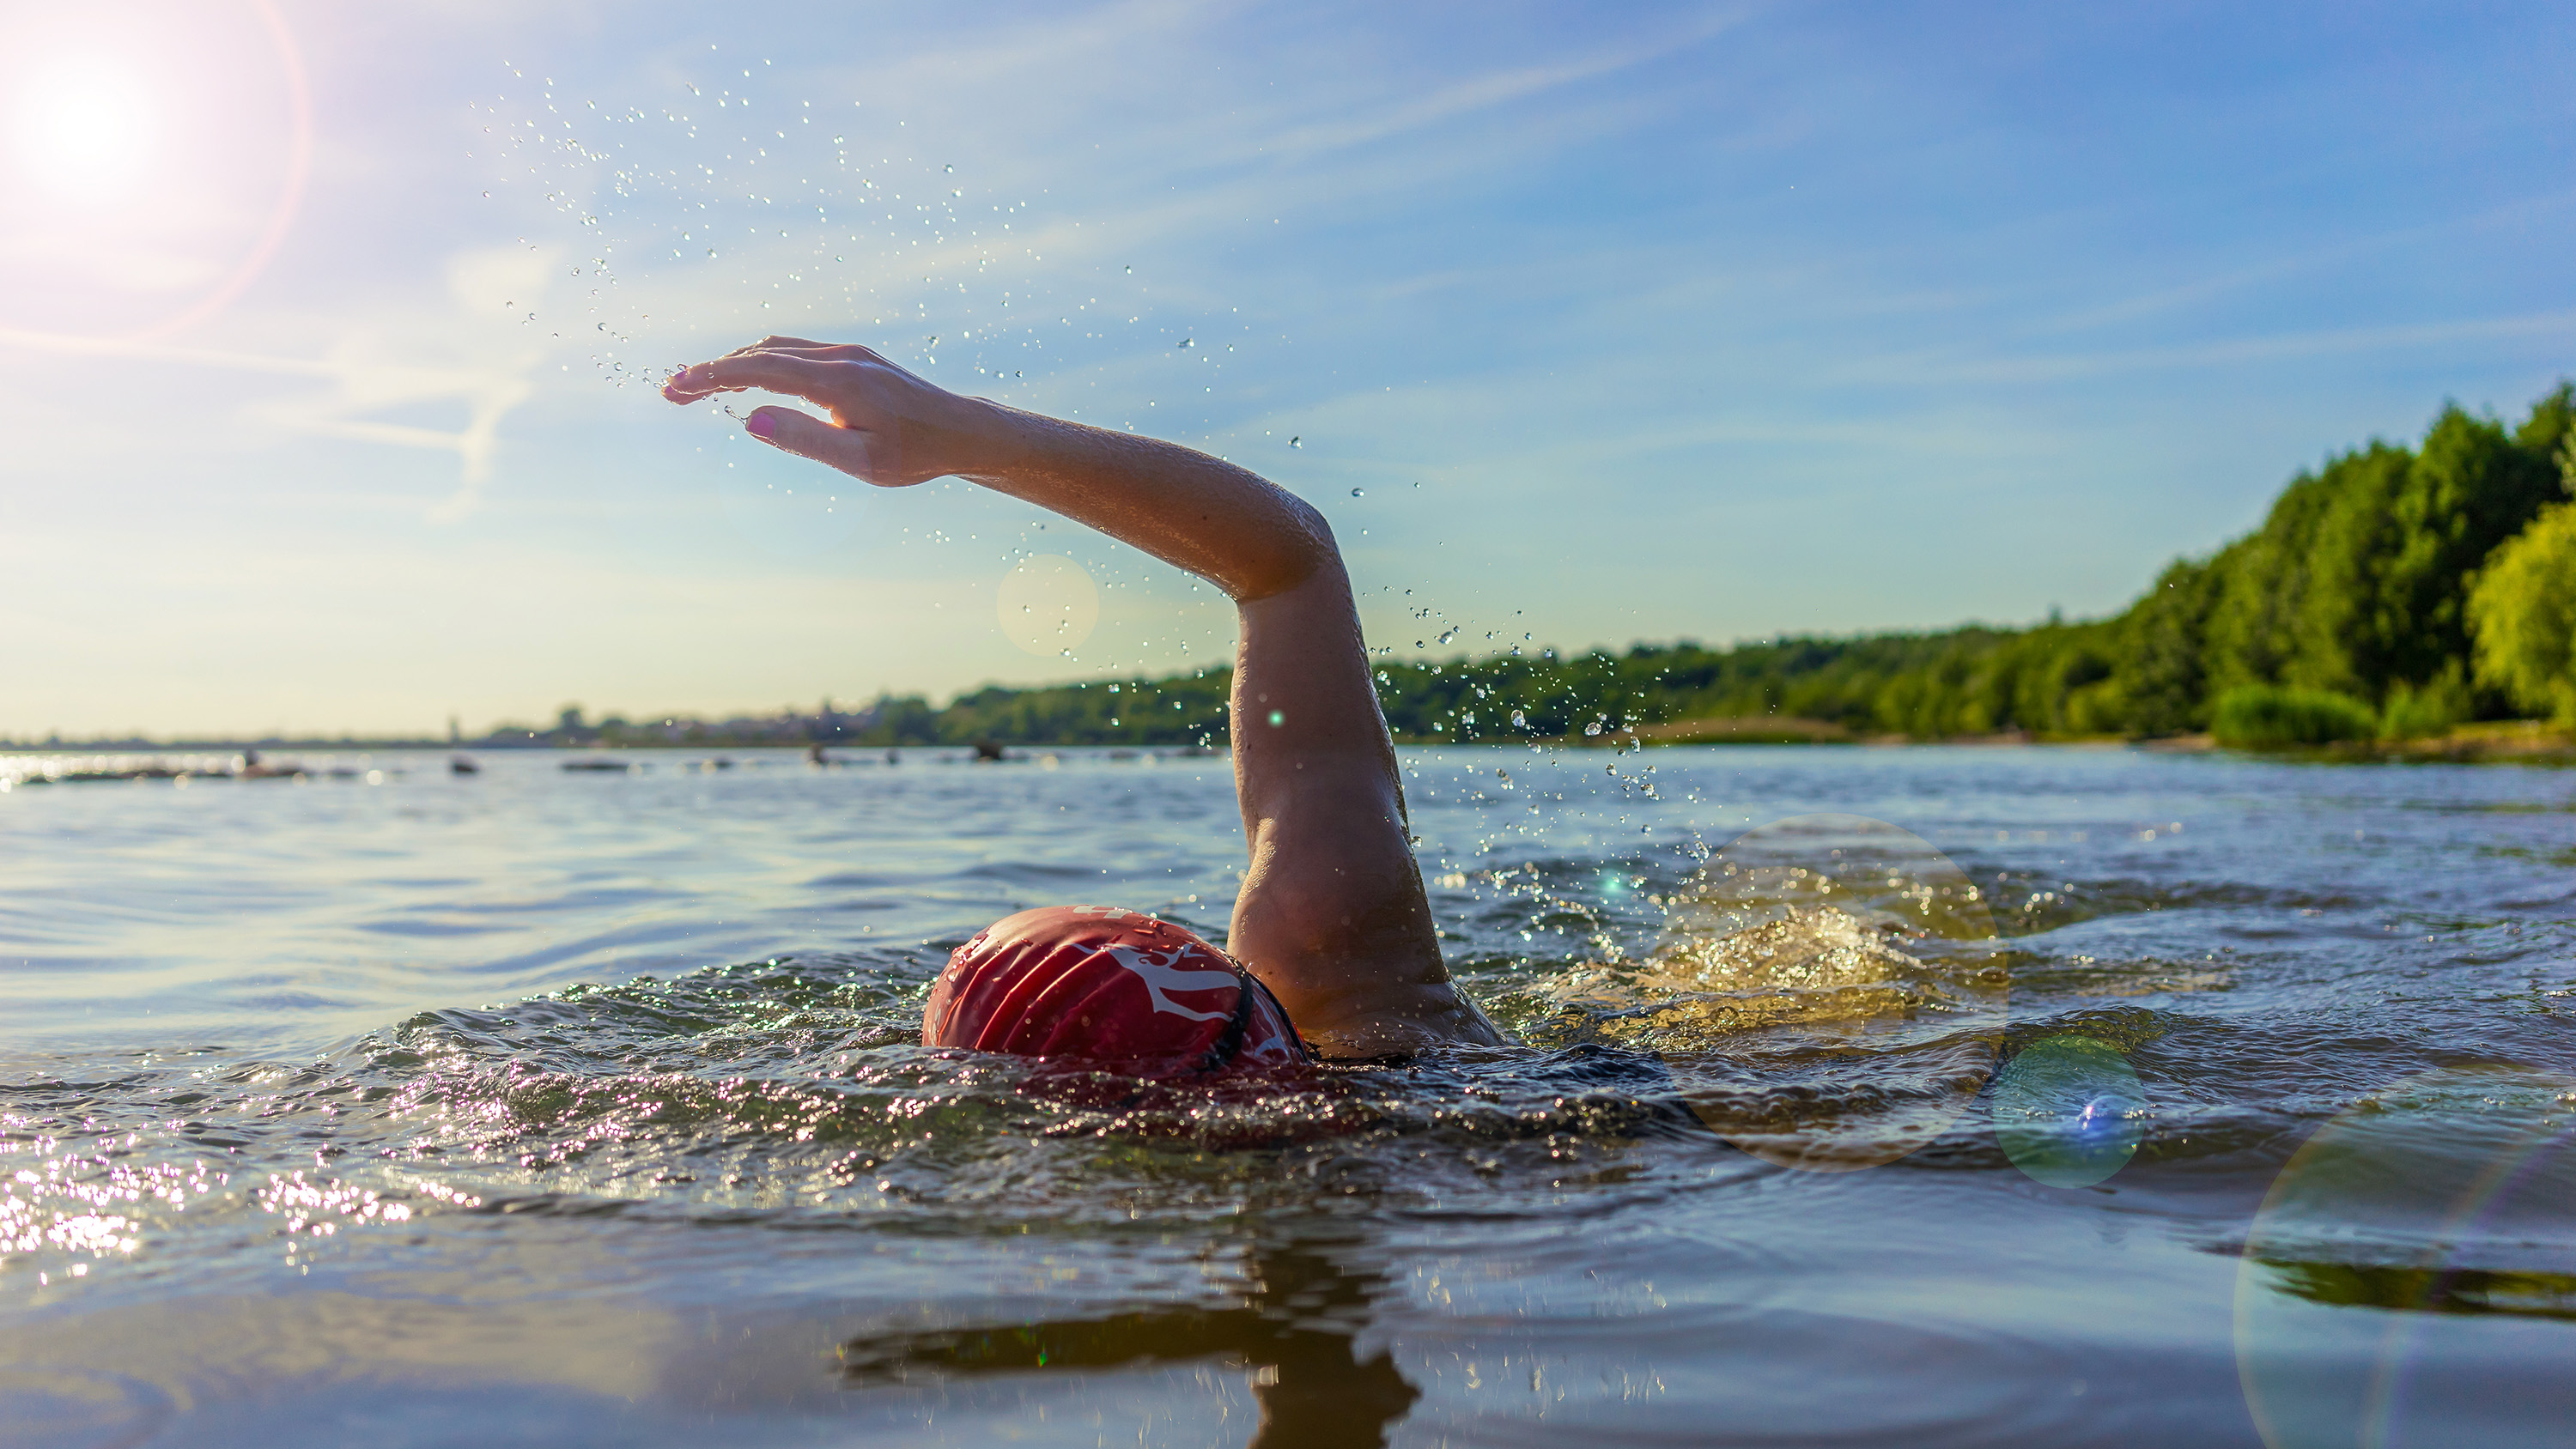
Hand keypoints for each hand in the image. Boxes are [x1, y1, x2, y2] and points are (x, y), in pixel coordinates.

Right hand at [660, 336, 1000, 487]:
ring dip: (735, 364)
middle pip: (760, 353)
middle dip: (712, 371)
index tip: (675, 388)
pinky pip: (797, 352)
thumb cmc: (914, 455)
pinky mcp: (855, 358)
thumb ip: (805, 439)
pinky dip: (762, 362)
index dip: (712, 376)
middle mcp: (840, 357)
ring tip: (699, 387)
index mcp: (837, 380)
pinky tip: (748, 380)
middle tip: (671, 393)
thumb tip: (750, 418)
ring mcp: (848, 353)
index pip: (759, 369)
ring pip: (777, 348)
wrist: (961, 433)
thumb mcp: (860, 460)